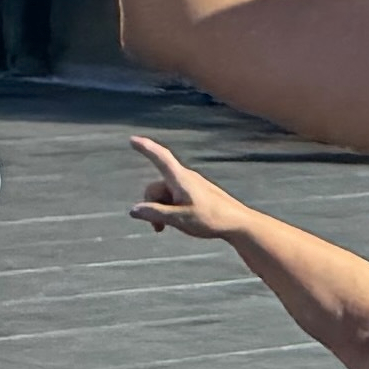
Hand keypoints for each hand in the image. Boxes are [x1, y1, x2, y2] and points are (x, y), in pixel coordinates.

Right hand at [127, 135, 246, 241]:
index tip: (132, 140)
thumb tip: (134, 210)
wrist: (236, 222)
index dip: (146, 148)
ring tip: (164, 228)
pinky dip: (168, 209)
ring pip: (164, 194)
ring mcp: (189, 185)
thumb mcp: (179, 219)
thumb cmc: (210, 219)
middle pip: (156, 186)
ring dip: (159, 210)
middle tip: (157, 228)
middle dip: (150, 205)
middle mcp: (184, 178)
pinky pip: (173, 197)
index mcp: (181, 179)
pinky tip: (173, 223)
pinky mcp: (194, 193)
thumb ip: (155, 214)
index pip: (161, 157)